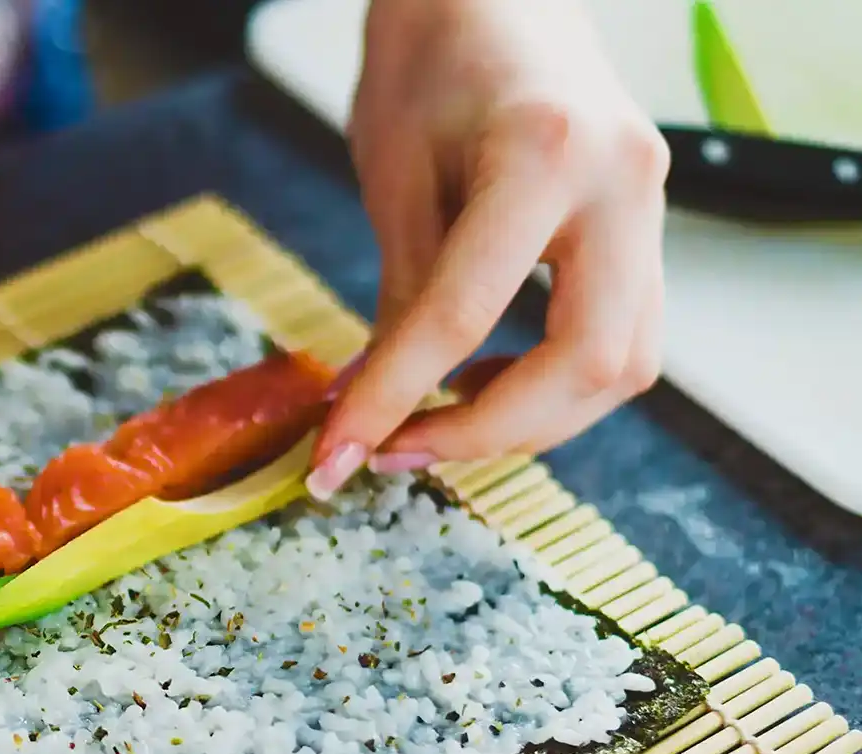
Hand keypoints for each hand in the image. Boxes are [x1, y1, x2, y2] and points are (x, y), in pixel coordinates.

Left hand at [309, 0, 669, 497]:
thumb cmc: (433, 60)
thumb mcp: (394, 175)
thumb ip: (400, 295)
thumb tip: (372, 407)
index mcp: (545, 153)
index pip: (465, 314)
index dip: (393, 399)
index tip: (336, 458)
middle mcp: (622, 183)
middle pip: (590, 361)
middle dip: (489, 430)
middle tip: (395, 450)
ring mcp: (652, 207)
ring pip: (624, 366)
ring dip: (529, 420)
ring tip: (435, 419)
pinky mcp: (649, 230)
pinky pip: (621, 340)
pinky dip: (554, 386)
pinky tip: (484, 384)